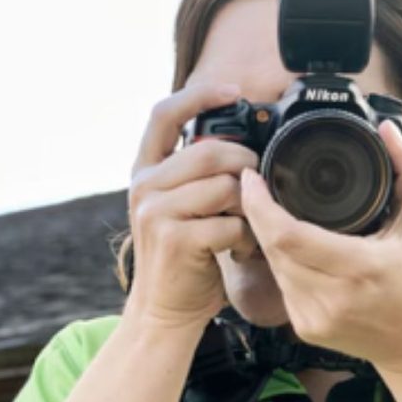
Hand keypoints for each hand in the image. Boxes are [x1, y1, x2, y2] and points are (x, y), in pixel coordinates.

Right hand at [122, 81, 258, 331]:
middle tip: (256, 188)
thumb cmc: (184, 257)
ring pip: (226, 186)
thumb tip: (241, 142)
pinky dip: (247, 237)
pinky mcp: (175, 239)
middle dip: (246, 166)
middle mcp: (144, 186)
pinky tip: (240, 248)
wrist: (164, 310)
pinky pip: (231, 222)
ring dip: (249, 207)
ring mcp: (156, 212)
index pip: (165, 113)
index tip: (232, 91)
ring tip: (246, 226)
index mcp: (145, 170)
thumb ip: (196, 173)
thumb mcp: (180, 206)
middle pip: (211, 151)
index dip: (199, 95)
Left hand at [240, 119, 401, 373]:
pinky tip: (288, 246)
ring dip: (267, 236)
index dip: (260, 205)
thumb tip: (388, 130)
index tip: (252, 177)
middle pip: (272, 247)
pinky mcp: (307, 329)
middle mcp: (333, 299)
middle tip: (255, 186)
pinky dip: (280, 261)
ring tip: (270, 210)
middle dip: (258, 213)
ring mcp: (316, 318)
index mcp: (361, 269)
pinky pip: (281, 284)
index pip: (288, 235)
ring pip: (272, 265)